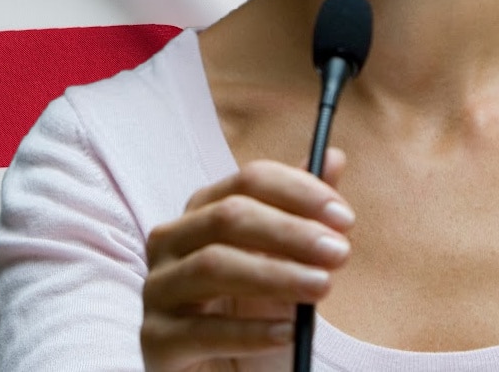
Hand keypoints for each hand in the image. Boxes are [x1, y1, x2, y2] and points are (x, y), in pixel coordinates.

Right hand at [141, 148, 353, 371]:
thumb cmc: (255, 311)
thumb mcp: (287, 261)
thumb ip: (304, 212)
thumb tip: (334, 157)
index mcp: (203, 211)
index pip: (248, 181)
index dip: (298, 192)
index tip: (343, 217)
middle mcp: (171, 242)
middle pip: (228, 217)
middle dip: (290, 232)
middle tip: (340, 253)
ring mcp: (158, 290)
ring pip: (213, 266)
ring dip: (276, 275)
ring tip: (322, 288)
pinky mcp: (155, 340)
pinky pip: (202, 331)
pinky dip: (251, 331)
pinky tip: (289, 332)